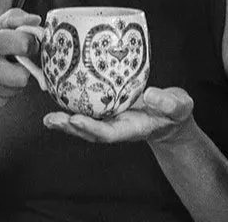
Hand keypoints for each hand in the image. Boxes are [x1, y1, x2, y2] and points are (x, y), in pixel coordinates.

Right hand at [0, 8, 42, 114]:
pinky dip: (1, 96)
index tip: (25, 47)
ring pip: (14, 90)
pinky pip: (3, 101)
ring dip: (12, 85)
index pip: (24, 44)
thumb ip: (12, 20)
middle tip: (13, 65)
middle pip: (22, 75)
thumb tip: (36, 20)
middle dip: (22, 71)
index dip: (31, 46)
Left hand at [43, 86, 193, 143]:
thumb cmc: (175, 111)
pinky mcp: (110, 109)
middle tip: (52, 120)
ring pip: (86, 122)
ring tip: (47, 117)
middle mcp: (118, 126)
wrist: (172, 114)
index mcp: (132, 129)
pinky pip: (89, 109)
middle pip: (90, 131)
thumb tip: (150, 94)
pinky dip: (73, 106)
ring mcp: (112, 119)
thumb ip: (168, 103)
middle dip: (70, 128)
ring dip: (66, 121)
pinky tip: (60, 97)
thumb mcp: (179, 106)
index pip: (108, 133)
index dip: (91, 128)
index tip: (75, 120)